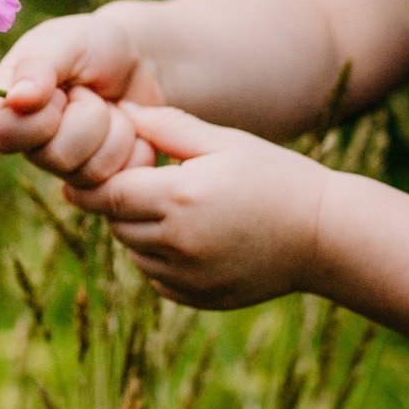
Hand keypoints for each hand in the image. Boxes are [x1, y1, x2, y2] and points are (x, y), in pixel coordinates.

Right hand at [0, 10, 164, 186]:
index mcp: (8, 108)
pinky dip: (136, 148)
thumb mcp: (65, 40)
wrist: (140, 61)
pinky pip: (121, 181)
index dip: (41, 116)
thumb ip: (37, 65)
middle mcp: (31, 144)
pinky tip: (131, 126)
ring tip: (113, 107)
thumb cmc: (93, 45)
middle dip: (89, 118)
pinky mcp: (100, 180)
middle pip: (55, 157)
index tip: (61, 90)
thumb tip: (15, 100)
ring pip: (90, 172)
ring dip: (115, 131)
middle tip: (91, 93)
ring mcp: (66, 166)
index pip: (4, 135)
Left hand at [63, 104, 332, 309]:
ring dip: (140, 231)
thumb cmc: (277, 177)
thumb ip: (170, 128)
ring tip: (176, 208)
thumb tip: (123, 111)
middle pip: (117, 224)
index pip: (108, 194)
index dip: (92, 183)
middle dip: (120, 203)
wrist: (325, 236)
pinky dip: (161, 259)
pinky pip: (157, 278)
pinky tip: (193, 237)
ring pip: (134, 252)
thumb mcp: (225, 142)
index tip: (83, 173)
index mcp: (180, 198)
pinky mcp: (198, 297)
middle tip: (142, 183)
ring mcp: (187, 277)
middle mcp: (177, 243)